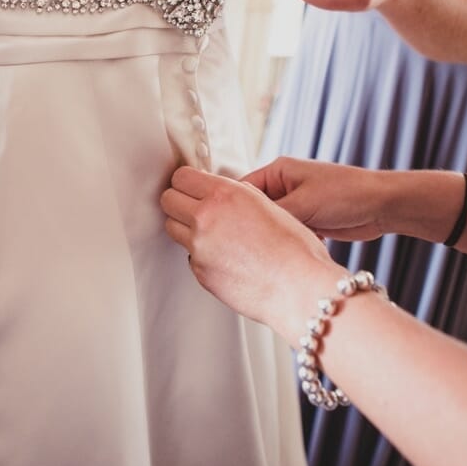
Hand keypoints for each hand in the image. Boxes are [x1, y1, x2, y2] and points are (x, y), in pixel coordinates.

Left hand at [161, 166, 345, 339]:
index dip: (187, 181)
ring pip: (173, 228)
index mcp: (226, 195)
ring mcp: (199, 248)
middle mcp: (207, 218)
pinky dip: (203, 255)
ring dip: (187, 228)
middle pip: (168, 200)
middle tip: (194, 207)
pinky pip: (191, 257)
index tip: (192, 186)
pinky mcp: (200, 273)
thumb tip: (225, 196)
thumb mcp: (269, 206)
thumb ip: (240, 197)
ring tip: (212, 234)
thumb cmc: (294, 249)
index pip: (182, 177)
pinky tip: (227, 258)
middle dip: (179, 201)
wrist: (298, 288)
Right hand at [241, 157, 389, 241]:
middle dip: (255, 228)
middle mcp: (286, 185)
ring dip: (276, 238)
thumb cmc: (347, 193)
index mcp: (278, 171)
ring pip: (273, 226)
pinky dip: (290, 243)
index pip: (241, 190)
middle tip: (247, 246)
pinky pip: (288, 235)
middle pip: (255, 211)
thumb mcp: (301, 204)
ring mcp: (298, 203)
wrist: (382, 207)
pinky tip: (291, 252)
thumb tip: (242, 228)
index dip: (231, 211)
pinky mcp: (309, 220)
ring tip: (271, 250)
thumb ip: (269, 216)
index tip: (221, 231)